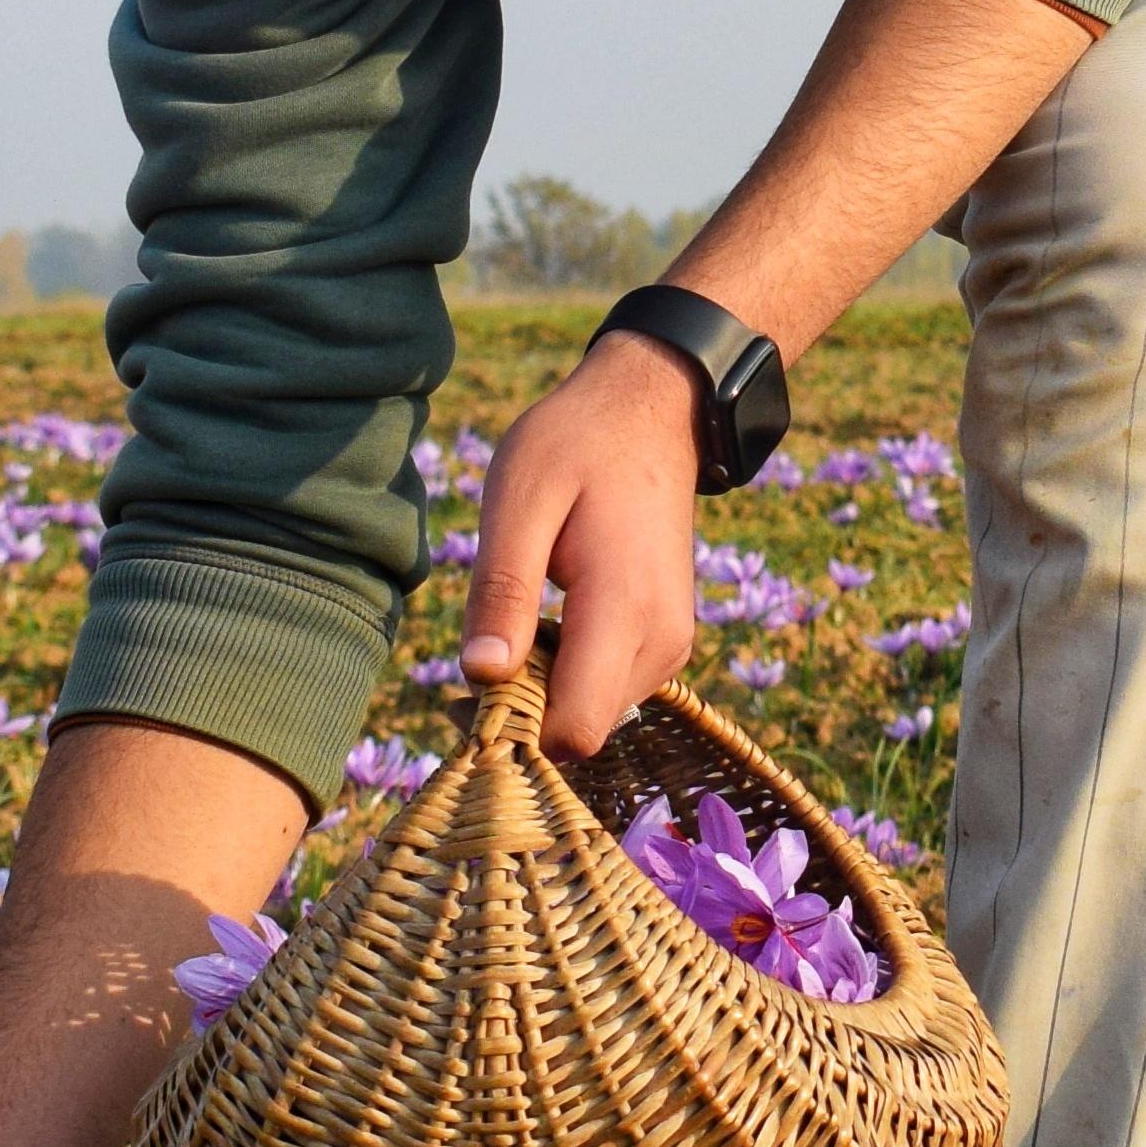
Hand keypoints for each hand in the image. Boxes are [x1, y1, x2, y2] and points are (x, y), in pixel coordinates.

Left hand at [458, 332, 705, 753]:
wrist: (652, 412)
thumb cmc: (577, 446)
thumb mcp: (520, 500)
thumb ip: (504, 590)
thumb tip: (481, 676)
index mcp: (624, 609)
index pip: (573, 731)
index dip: (514, 725)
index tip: (474, 682)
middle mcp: (661, 643)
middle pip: (581, 734)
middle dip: (525, 710)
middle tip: (486, 642)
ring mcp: (671, 646)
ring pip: (594, 717)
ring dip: (546, 691)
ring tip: (519, 619)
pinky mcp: (667, 642)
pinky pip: (609, 691)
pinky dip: (569, 675)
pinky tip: (548, 622)